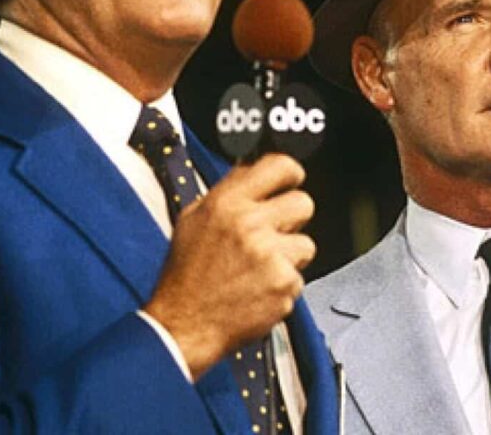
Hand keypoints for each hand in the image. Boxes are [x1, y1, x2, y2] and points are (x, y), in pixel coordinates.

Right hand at [142, 153, 315, 379]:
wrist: (184, 325)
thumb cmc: (187, 276)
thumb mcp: (194, 219)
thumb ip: (229, 191)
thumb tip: (253, 168)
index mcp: (227, 203)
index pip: (280, 166)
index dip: (290, 173)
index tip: (290, 181)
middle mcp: (250, 224)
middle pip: (303, 202)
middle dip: (293, 218)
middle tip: (274, 233)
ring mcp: (270, 256)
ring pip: (306, 244)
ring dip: (289, 256)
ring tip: (260, 268)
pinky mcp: (284, 285)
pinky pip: (299, 277)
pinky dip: (283, 285)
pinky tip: (259, 289)